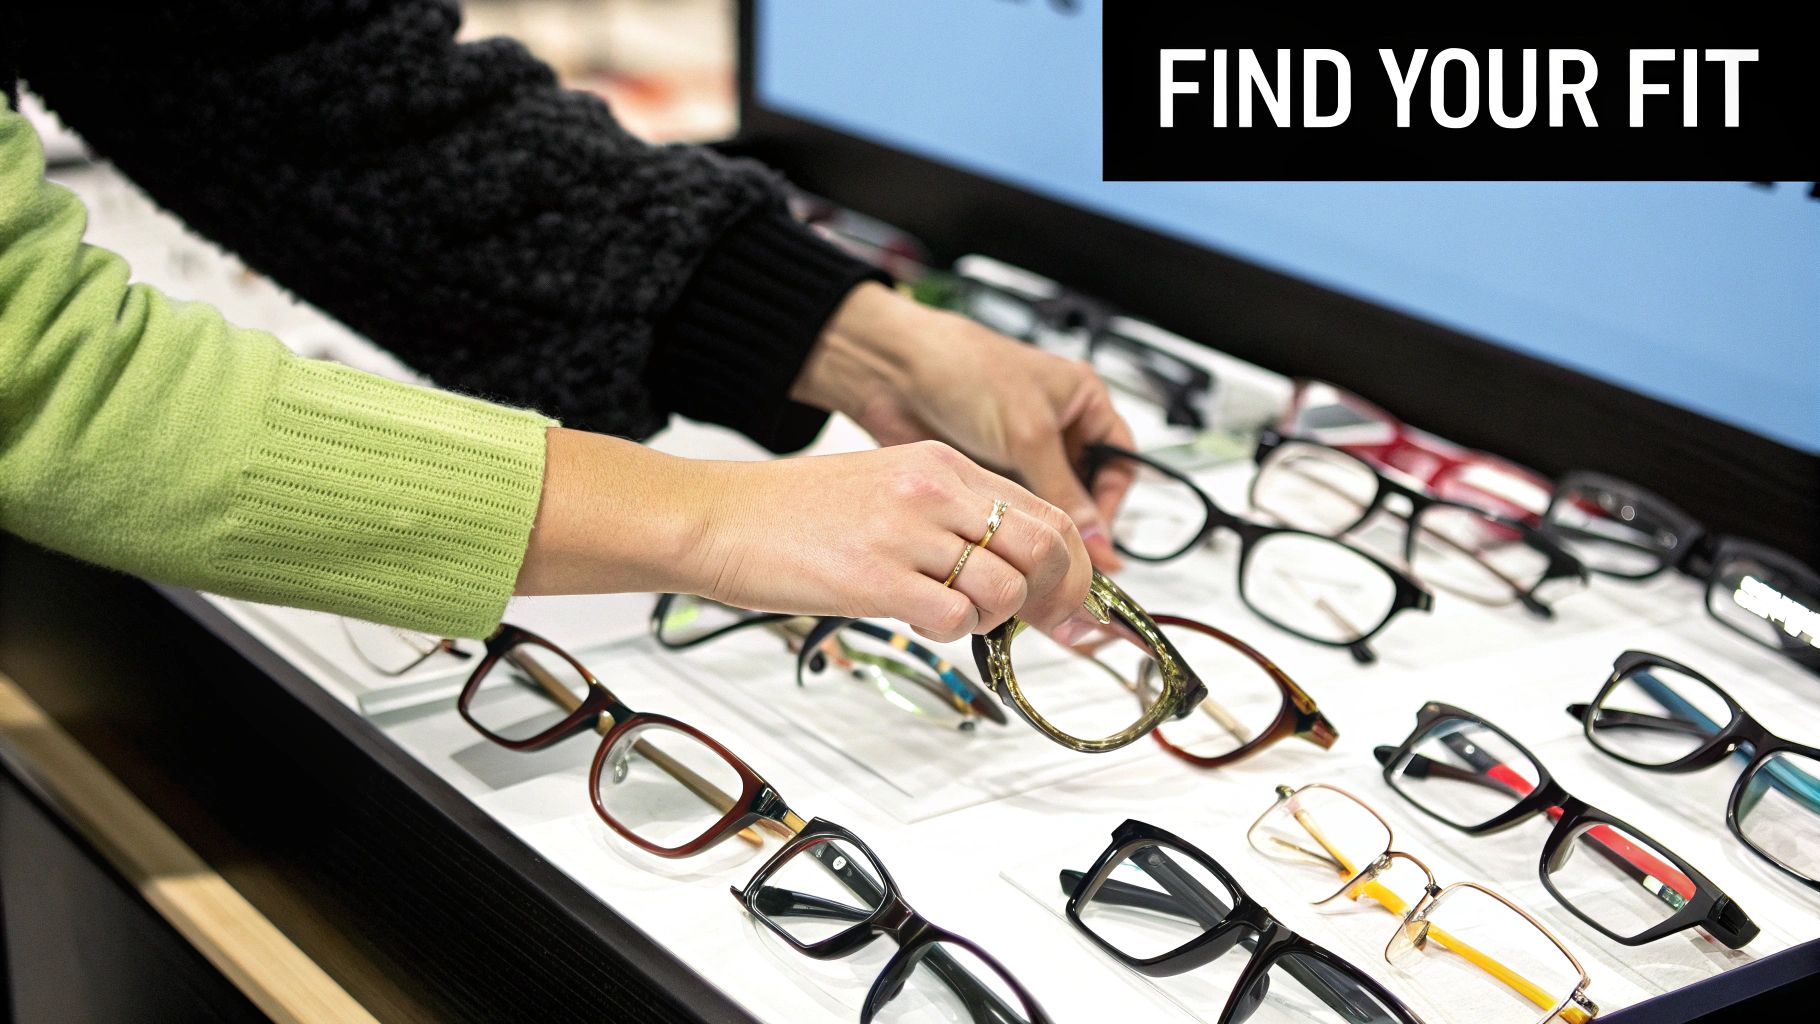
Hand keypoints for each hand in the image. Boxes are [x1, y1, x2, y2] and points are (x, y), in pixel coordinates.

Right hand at [682, 440, 1089, 642]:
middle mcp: (931, 490)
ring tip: (953, 614)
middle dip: (1055, 599)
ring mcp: (905, 531)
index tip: (1073, 602)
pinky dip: (951, 631)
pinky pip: (954, 616)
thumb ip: (949, 517)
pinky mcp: (876, 576)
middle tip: (1040, 626)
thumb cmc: (790, 511)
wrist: (718, 517)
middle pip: (1042, 548)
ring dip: (992, 617)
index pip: (1044, 511)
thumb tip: (1008, 565)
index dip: (1073, 566)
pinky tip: (920, 619)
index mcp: (940, 463)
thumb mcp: (886, 488)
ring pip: (1005, 587)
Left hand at [792, 283, 1135, 569]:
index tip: (1099, 539)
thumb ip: (1063, 490)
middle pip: (1085, 492)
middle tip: (1070, 559)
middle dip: (1077, 525)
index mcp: (1082, 402)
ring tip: (1038, 556)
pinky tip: (1010, 546)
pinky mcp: (990, 472)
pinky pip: (1013, 512)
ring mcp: (1021, 453)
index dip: (1111, 503)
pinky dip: (1013, 532)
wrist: (899, 372)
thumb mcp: (1028, 433)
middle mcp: (1056, 429)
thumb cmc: (966, 370)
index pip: (1118, 464)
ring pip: (1047, 508)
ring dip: (1042, 532)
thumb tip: (1096, 538)